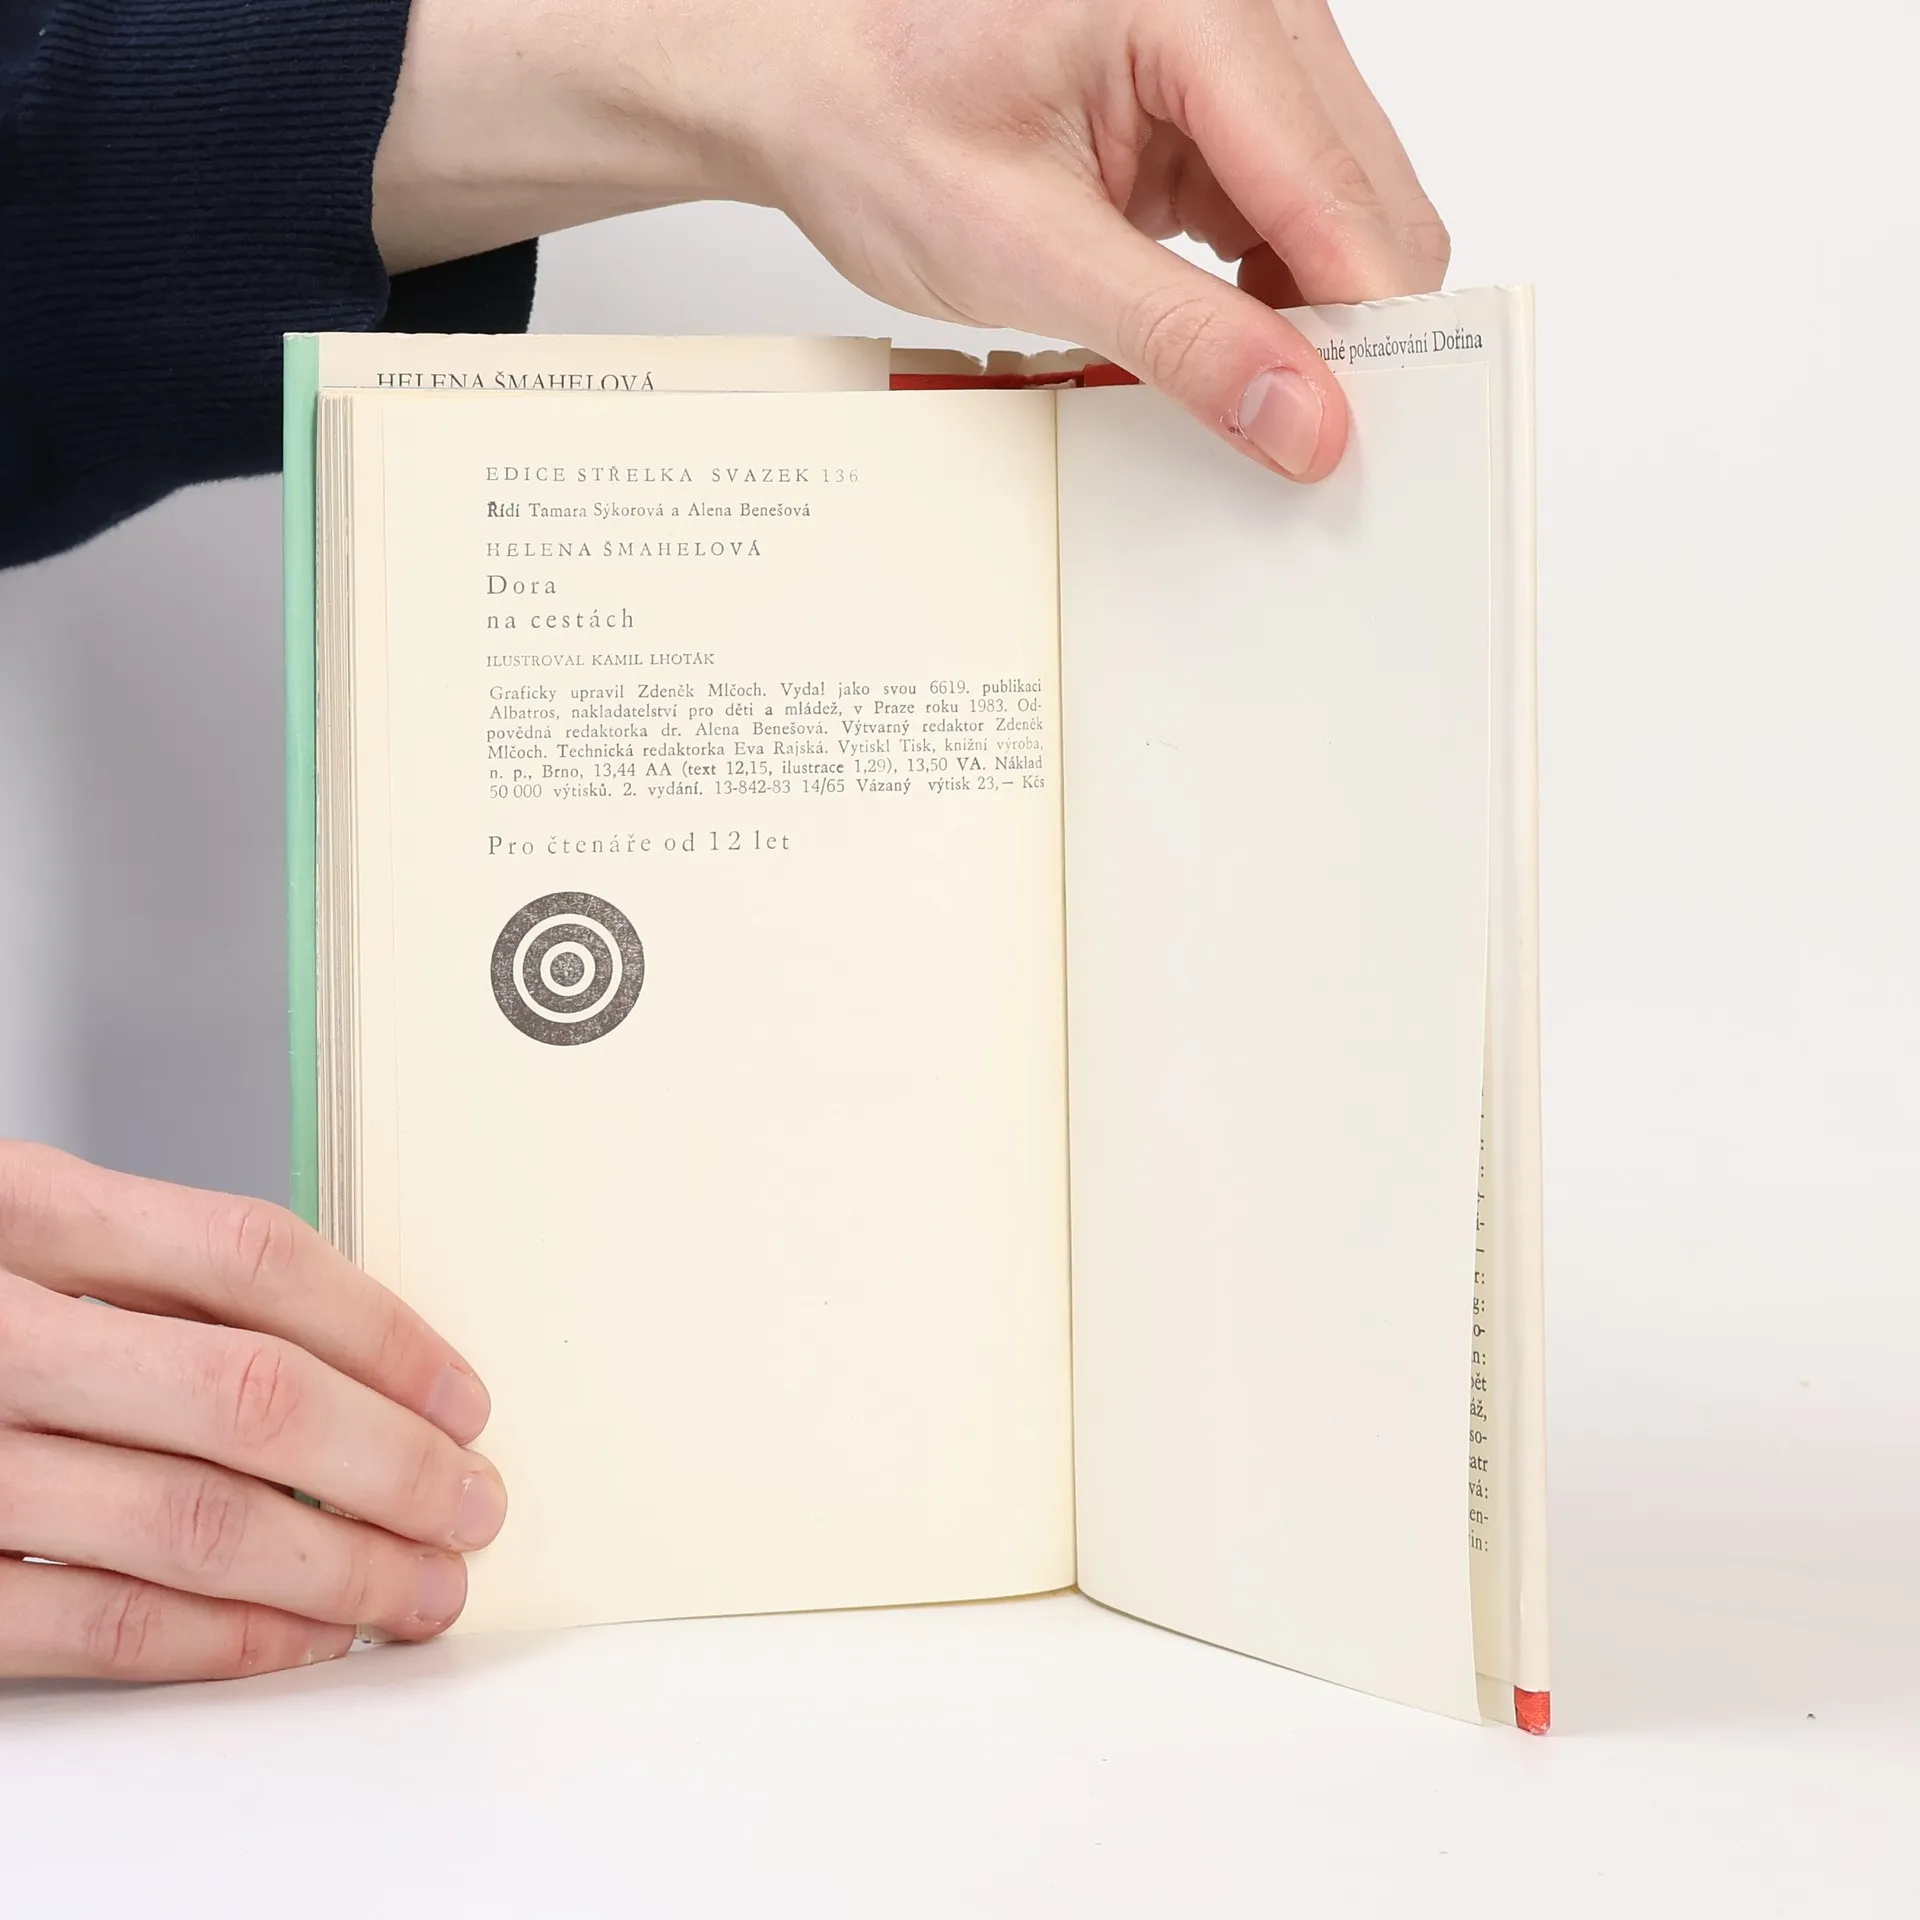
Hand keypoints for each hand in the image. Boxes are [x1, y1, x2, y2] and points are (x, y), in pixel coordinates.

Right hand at [0, 1142, 505, 1681]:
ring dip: (338, 1566)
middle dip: (393, 1465)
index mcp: (21, 1207)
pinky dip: (223, 1638)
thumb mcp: (19, 1226)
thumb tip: (356, 1352)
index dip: (387, 1333)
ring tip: (421, 1586)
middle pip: (249, 1397)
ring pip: (191, 1519)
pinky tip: (302, 1638)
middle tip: (472, 1504)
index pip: (255, 1259)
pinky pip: (97, 1621)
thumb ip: (155, 1272)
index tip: (464, 1397)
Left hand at [374, 0, 1446, 479]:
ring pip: (1343, 209)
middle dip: (1342, 328)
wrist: (796, 69)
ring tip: (1218, 379)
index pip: (1344, 201)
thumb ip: (1180, 339)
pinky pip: (1291, 203)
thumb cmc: (871, 114)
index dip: (1365, 338)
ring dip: (1300, 311)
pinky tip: (1204, 332)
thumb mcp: (1021, 253)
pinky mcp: (1221, 89)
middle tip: (1282, 437)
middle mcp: (1247, 3)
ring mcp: (1242, 42)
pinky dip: (1265, 285)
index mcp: (1200, 7)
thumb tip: (1302, 418)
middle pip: (1372, 203)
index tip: (1354, 446)